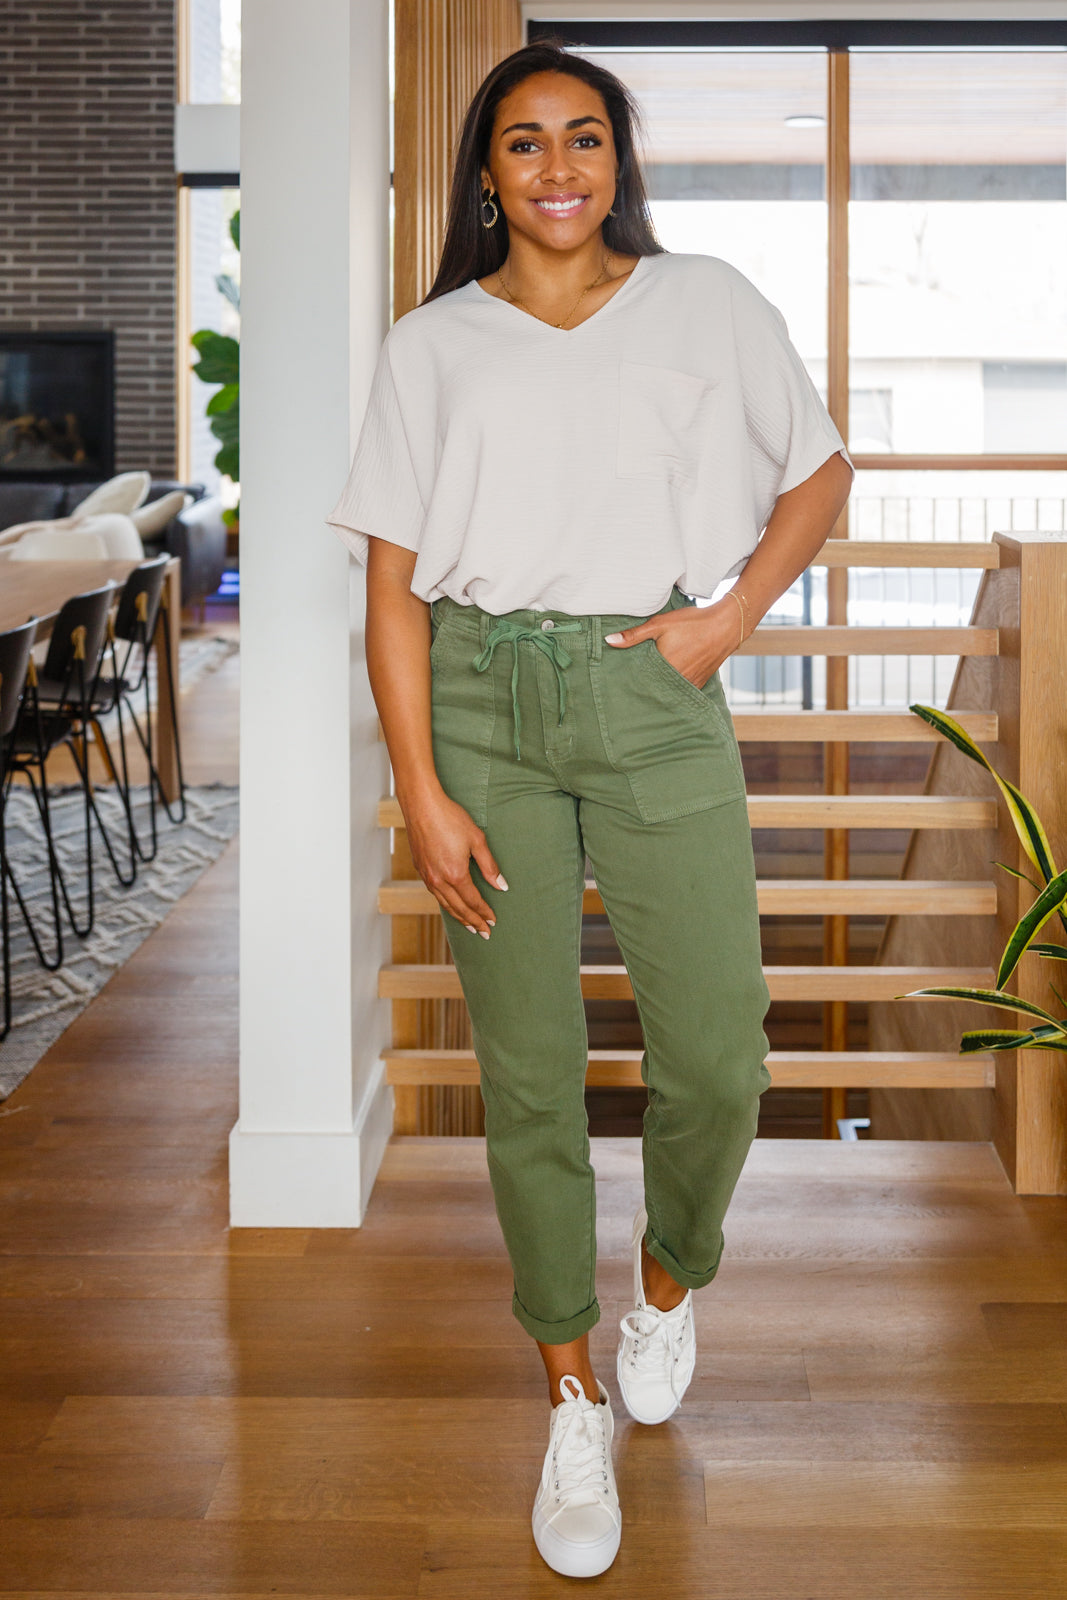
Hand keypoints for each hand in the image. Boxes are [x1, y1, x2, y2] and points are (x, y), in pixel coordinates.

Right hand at [401, 788, 506, 937]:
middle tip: (484, 933)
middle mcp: (439, 880)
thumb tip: (501, 886)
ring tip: (469, 925)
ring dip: (458, 916)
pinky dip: (446, 904)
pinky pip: (435, 894)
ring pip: (445, 904)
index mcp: (455, 874)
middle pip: (458, 908)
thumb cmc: (451, 818)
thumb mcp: (477, 840)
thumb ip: (490, 866)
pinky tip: (451, 904)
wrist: (422, 806)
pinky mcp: (420, 869)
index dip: (484, 913)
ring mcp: (427, 876)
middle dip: (473, 922)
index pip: (473, 901)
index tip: (493, 922)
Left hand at [604, 598, 745, 686]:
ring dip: (658, 689)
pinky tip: (665, 683)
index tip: (619, 685)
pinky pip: (681, 690)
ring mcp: (689, 683)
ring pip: (668, 691)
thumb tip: (609, 641)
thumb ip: (634, 635)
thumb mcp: (659, 624)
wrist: (726, 625)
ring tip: (645, 688)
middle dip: (642, 688)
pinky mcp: (699, 683)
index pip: (640, 681)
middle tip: (627, 690)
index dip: (630, 683)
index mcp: (664, 667)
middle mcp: (677, 680)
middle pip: (654, 688)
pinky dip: (672, 688)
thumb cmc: (692, 623)